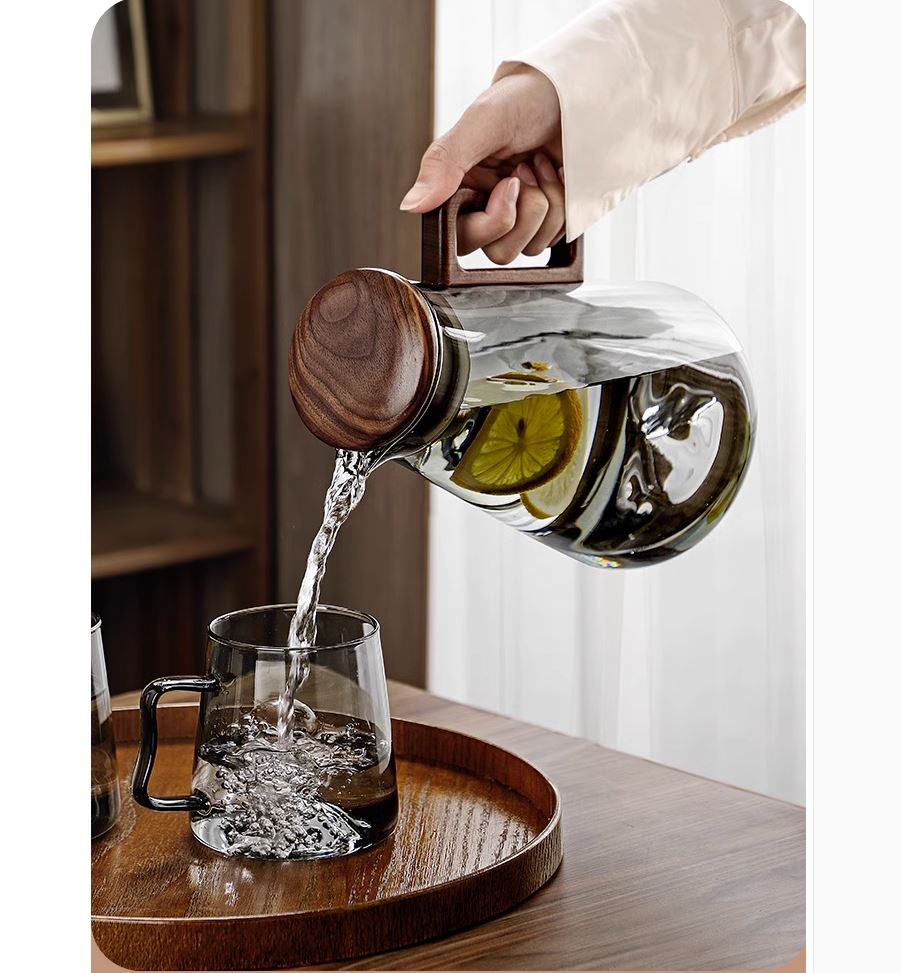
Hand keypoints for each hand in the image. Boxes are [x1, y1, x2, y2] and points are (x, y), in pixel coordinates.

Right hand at [399, 65, 564, 264]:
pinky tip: (558, 174)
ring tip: (541, 166)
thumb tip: (411, 206)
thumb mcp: (483, 122)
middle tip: (524, 172)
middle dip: (522, 213)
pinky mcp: (544, 221)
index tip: (509, 184)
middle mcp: (484, 208)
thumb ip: (445, 162)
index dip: (491, 221)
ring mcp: (517, 218)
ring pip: (529, 249)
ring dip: (546, 205)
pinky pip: (554, 238)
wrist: (574, 91)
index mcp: (459, 188)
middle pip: (499, 252)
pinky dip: (563, 206)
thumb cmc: (525, 98)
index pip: (462, 239)